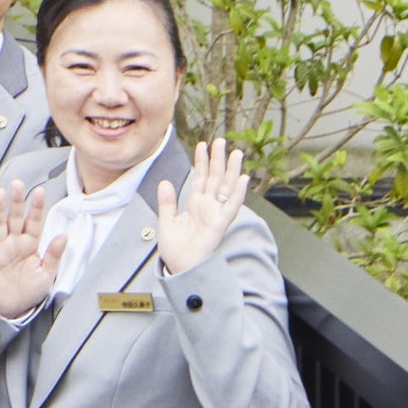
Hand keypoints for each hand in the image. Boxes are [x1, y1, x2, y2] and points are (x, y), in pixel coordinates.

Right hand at [0, 179, 58, 318]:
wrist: (13, 307)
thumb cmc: (32, 289)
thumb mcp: (47, 274)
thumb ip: (54, 255)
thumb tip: (64, 236)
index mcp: (31, 244)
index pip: (34, 221)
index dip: (36, 207)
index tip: (40, 191)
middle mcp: (14, 242)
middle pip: (15, 218)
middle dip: (16, 201)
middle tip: (18, 183)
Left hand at [155, 138, 253, 275]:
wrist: (180, 267)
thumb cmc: (175, 248)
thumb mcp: (166, 221)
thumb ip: (167, 202)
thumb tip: (165, 181)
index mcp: (195, 204)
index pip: (200, 177)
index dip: (201, 161)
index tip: (202, 144)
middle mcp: (208, 206)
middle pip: (214, 177)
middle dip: (218, 159)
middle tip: (221, 140)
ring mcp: (216, 213)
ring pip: (226, 187)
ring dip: (231, 170)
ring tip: (236, 153)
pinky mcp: (220, 224)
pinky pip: (231, 206)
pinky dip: (237, 192)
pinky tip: (243, 178)